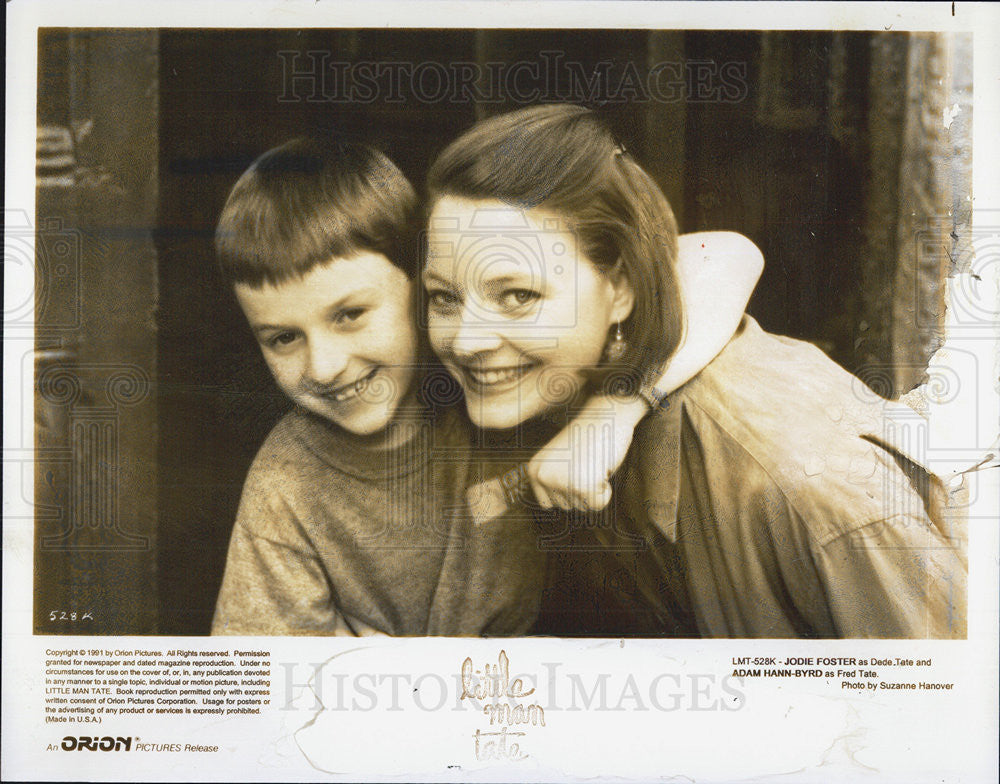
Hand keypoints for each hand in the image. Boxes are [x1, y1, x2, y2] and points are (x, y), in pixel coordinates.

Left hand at [527, 394, 648, 510]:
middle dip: (581, 489)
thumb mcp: (559, 459)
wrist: (606, 415)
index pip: (548, 503)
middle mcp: (543, 476)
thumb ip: (553, 480)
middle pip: (566, 506)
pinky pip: (597, 505)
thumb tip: (555, 506)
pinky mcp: (582, 485)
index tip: (573, 468)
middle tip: (586, 462)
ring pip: (582, 506)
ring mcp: (561, 481)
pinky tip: (600, 469)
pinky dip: (604, 492)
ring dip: (593, 488)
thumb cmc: (587, 435)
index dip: (566, 491)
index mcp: (534, 469)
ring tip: (592, 462)